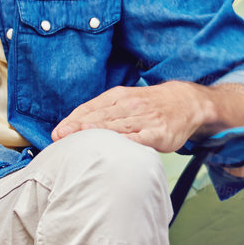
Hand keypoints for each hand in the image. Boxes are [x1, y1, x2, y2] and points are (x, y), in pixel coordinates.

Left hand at [52, 82, 209, 152]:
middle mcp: (130, 105)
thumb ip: (103, 111)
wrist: (186, 101)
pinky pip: (142, 138)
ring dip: (98, 133)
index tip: (57, 133)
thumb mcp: (126, 100)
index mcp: (119, 97)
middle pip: (101, 118)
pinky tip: (116, 148)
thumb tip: (73, 126)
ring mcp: (145, 119)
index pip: (91, 108)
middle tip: (61, 137)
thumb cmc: (150, 105)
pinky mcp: (159, 133)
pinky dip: (129, 142)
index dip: (73, 120)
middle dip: (79, 127)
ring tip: (80, 140)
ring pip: (118, 127)